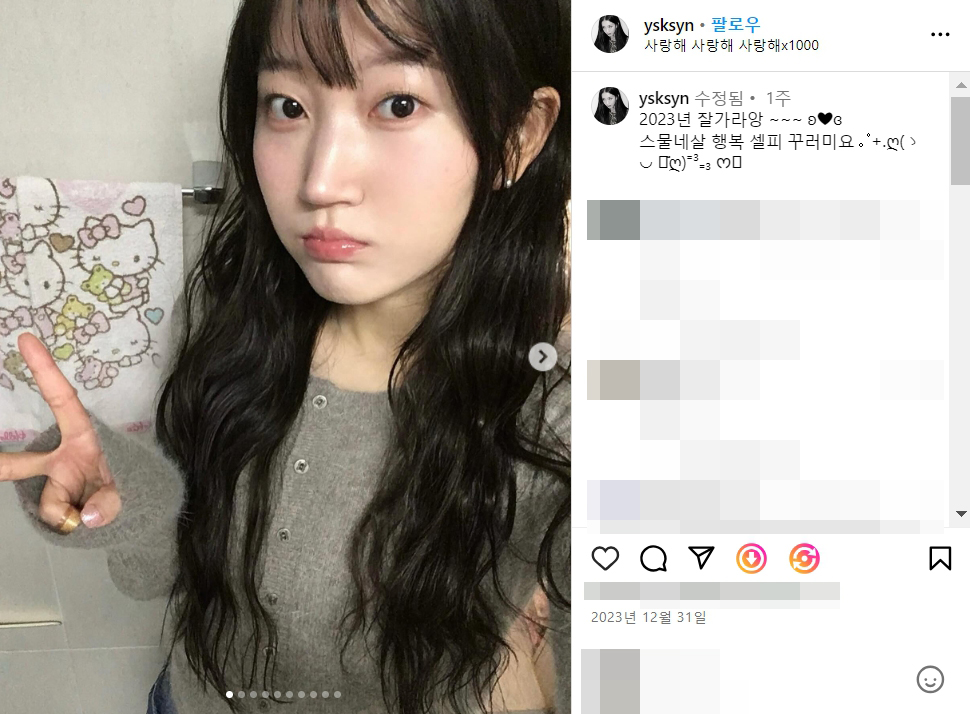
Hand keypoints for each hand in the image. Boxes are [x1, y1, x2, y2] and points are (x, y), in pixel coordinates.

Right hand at [0, 333, 120, 530]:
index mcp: (86, 438)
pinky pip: (57, 518)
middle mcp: (64, 457)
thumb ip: (112, 503)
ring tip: (87, 513)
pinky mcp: (54, 501)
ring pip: (47, 503)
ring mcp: (55, 480)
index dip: (46, 372)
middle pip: (21, 462)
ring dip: (62, 511)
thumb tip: (85, 518)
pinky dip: (75, 523)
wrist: (137, 510)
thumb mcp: (135, 491)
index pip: (64, 401)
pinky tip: (90, 517)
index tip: (27, 339)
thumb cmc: (136, 485)